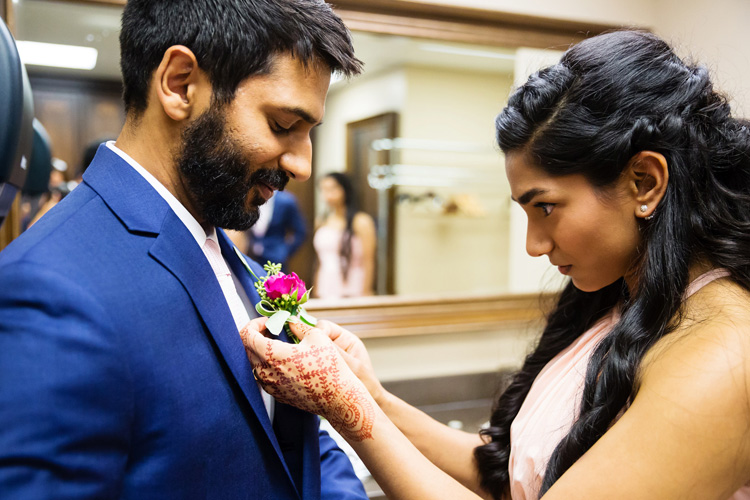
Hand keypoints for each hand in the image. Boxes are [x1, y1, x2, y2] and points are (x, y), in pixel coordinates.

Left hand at [240, 317, 375, 441]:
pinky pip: (264, 376)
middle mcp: (265, 372)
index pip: (246, 335)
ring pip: (254, 364)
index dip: (254, 324)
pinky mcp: (276, 395)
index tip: (267, 321)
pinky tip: (285, 361)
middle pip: (247, 349)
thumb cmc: (328, 366)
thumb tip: (289, 321)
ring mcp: (269, 386)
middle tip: (272, 329)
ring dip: (261, 351)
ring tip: (279, 344)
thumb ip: (298, 325)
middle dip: (257, 336)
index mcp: (272, 355)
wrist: (337, 398)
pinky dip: (268, 364)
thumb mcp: (317, 336)